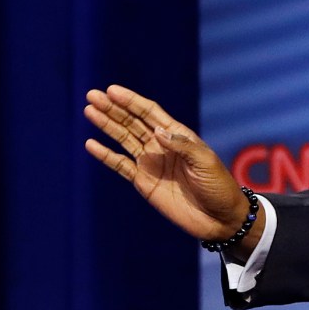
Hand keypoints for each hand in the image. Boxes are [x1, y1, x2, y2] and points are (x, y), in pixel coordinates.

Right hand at [83, 85, 256, 254]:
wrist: (218, 218)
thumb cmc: (218, 186)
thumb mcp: (205, 161)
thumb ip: (180, 145)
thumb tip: (156, 131)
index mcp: (177, 134)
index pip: (149, 112)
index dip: (131, 101)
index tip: (112, 91)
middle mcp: (160, 145)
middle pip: (131, 121)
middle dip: (112, 109)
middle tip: (92, 96)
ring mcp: (150, 163)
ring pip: (123, 139)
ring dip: (106, 125)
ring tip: (89, 111)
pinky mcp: (143, 181)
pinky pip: (120, 165)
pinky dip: (105, 155)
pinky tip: (91, 144)